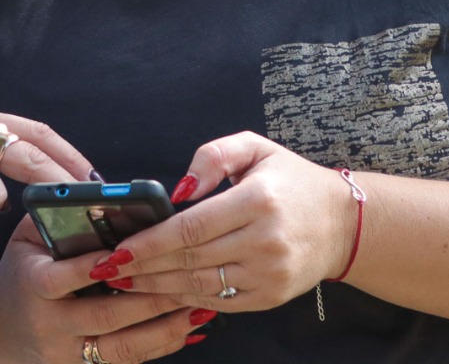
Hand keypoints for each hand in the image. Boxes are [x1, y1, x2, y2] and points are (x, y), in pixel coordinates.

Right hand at [0, 218, 208, 363]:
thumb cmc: (21, 271)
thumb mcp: (26, 239)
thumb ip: (56, 214)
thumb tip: (98, 187)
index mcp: (34, 285)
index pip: (63, 278)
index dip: (92, 268)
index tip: (124, 254)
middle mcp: (50, 323)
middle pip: (104, 316)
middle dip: (148, 299)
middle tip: (184, 281)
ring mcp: (68, 352)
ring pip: (122, 348)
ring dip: (164, 329)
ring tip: (197, 308)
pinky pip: (128, 362)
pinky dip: (161, 347)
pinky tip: (187, 330)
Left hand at [91, 132, 359, 311]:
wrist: (341, 222)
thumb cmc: (290, 180)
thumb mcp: (255, 148)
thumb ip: (213, 156)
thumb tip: (177, 190)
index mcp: (257, 200)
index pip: (191, 228)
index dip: (150, 242)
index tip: (118, 248)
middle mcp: (265, 240)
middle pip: (190, 260)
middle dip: (143, 267)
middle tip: (107, 269)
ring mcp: (271, 273)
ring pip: (201, 285)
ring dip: (158, 288)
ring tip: (125, 283)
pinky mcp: (272, 296)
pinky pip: (220, 301)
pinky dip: (187, 299)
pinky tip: (162, 292)